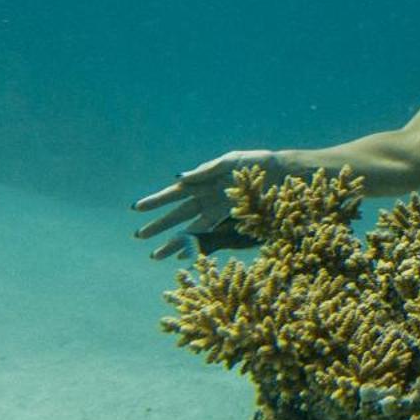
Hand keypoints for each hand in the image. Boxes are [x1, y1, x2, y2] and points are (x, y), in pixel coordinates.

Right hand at [132, 149, 279, 260]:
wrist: (282, 175)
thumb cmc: (256, 164)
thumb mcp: (231, 162)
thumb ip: (206, 171)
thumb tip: (179, 178)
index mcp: (204, 182)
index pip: (175, 194)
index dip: (156, 201)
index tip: (137, 208)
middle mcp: (208, 199)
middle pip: (178, 215)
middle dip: (158, 226)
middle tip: (139, 236)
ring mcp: (218, 213)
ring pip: (190, 230)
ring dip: (173, 243)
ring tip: (155, 256)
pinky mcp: (231, 223)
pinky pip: (210, 237)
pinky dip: (196, 247)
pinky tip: (184, 257)